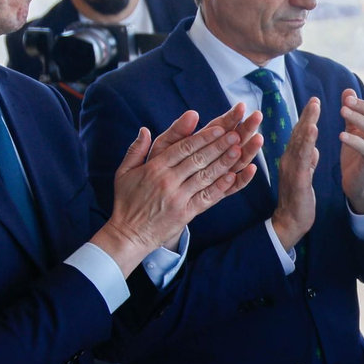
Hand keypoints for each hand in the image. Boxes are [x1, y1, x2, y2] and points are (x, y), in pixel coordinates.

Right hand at [94, 107, 261, 274]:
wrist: (129, 234)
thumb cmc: (127, 202)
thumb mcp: (124, 173)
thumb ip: (135, 150)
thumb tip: (144, 129)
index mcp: (154, 168)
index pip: (183, 148)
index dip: (203, 137)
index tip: (219, 128)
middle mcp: (167, 180)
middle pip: (197, 159)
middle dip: (218, 146)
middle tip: (236, 135)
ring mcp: (178, 197)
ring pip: (205, 176)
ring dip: (223, 163)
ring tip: (239, 151)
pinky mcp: (185, 213)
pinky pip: (206, 197)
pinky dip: (220, 187)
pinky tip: (233, 177)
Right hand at [270, 97, 323, 250]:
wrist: (291, 222)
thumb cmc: (298, 201)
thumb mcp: (305, 178)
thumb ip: (308, 162)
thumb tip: (314, 150)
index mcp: (291, 160)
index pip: (299, 136)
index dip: (306, 119)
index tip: (314, 104)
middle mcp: (288, 160)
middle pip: (297, 133)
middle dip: (306, 115)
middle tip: (315, 98)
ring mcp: (291, 168)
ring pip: (299, 141)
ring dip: (307, 122)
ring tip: (315, 106)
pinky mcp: (297, 177)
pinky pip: (303, 156)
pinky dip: (307, 141)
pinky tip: (313, 129)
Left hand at [341, 84, 363, 214]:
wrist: (359, 185)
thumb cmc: (356, 156)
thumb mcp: (353, 130)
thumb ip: (352, 112)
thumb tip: (348, 91)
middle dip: (363, 106)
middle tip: (346, 100)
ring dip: (358, 119)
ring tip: (342, 111)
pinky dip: (354, 141)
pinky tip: (342, 135)